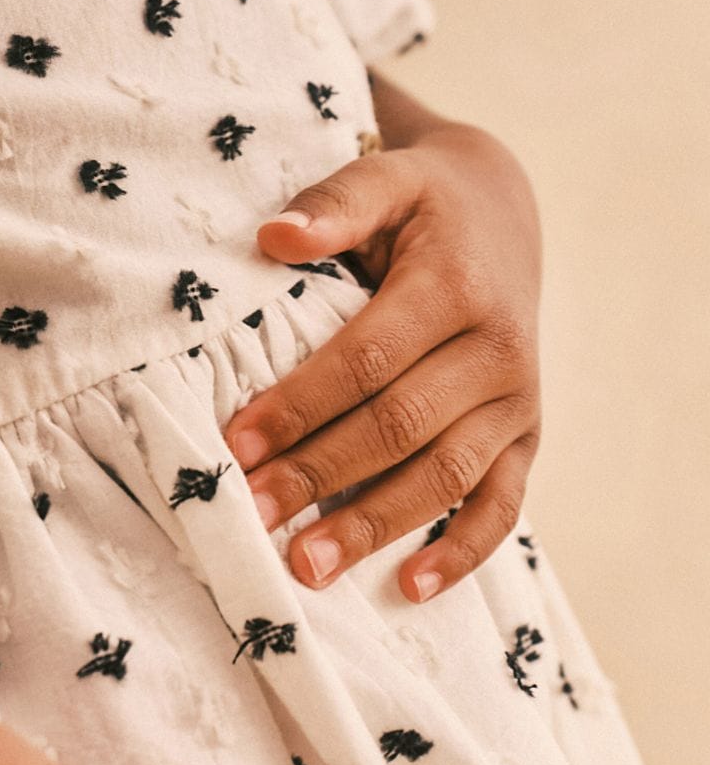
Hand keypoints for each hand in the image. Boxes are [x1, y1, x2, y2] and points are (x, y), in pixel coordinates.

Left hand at [224, 117, 541, 603]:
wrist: (502, 215)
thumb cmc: (422, 202)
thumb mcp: (386, 177)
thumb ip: (334, 202)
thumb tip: (273, 235)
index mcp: (456, 287)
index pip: (368, 359)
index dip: (302, 403)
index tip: (236, 441)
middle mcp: (498, 350)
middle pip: (402, 426)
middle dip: (322, 474)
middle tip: (252, 512)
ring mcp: (519, 402)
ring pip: (446, 476)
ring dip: (375, 526)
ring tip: (307, 567)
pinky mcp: (527, 437)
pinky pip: (502, 505)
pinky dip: (462, 552)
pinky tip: (409, 587)